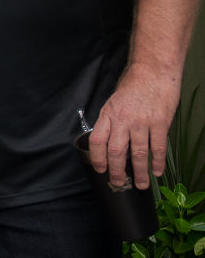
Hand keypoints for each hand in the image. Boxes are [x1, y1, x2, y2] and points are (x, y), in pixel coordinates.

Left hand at [90, 63, 182, 187]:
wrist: (153, 73)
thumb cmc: (132, 87)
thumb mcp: (113, 103)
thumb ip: (111, 122)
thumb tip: (108, 144)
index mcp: (108, 115)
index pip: (97, 141)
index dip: (97, 159)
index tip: (100, 170)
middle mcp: (123, 120)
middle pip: (116, 152)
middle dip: (117, 171)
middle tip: (119, 183)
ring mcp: (142, 122)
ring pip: (138, 154)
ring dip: (140, 172)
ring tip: (142, 184)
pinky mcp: (160, 123)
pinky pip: (158, 147)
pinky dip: (157, 162)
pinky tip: (157, 171)